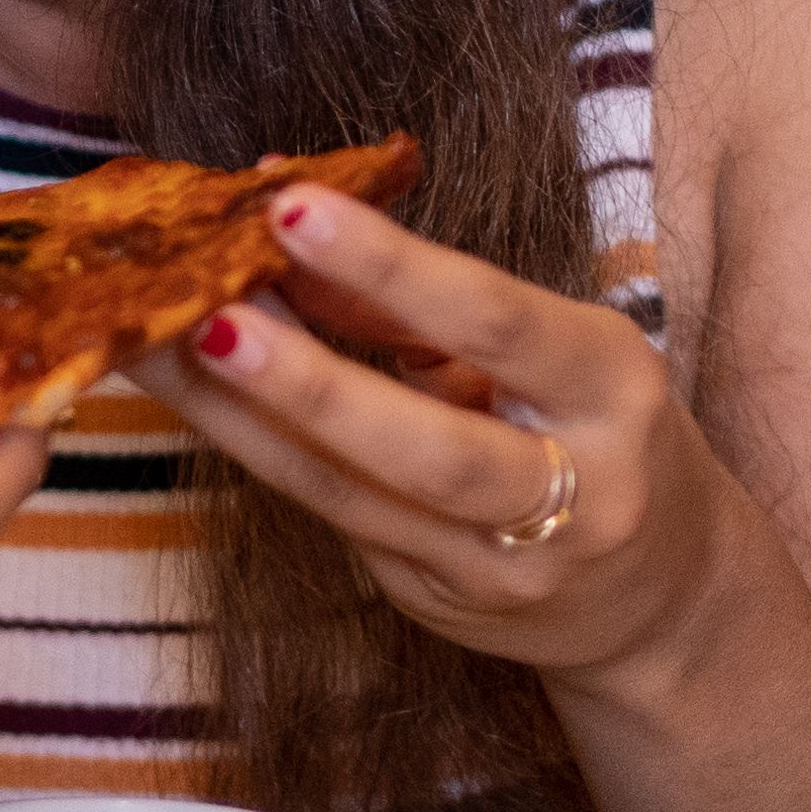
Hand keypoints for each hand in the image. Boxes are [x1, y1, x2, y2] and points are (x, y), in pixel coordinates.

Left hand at [146, 177, 732, 684]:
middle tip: (204, 314)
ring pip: (352, 496)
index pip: (497, 323)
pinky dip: (257, 449)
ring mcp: (497, 568)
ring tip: (153, 345)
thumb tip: (284, 221)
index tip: (293, 209)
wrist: (658, 597)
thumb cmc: (591, 429)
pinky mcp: (431, 602)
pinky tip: (189, 397)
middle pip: (427, 447)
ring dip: (239, 417)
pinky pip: (331, 517)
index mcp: (610, 390)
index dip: (393, 270)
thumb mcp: (543, 348)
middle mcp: (571, 494)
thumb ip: (417, 299)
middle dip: (307, 381)